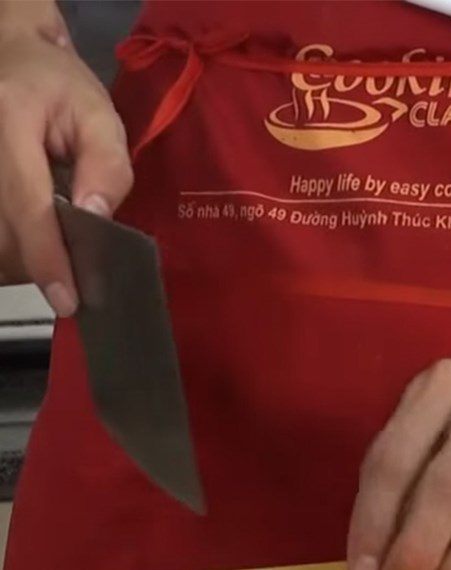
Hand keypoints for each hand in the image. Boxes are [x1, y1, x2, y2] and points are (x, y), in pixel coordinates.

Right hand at [0, 1, 131, 314]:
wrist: (7, 56)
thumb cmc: (59, 88)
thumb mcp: (99, 116)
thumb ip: (106, 167)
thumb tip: (96, 218)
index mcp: (9, 121)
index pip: (28, 206)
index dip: (47, 258)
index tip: (67, 300)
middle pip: (2, 232)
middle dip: (40, 265)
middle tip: (74, 275)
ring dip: (21, 261)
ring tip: (53, 256)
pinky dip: (10, 248)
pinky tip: (31, 244)